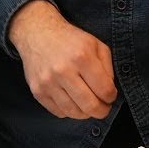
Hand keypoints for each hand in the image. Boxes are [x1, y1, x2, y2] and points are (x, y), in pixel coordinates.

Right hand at [8, 0, 115, 118]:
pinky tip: (72, 101)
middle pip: (90, 106)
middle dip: (102, 111)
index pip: (105, 90)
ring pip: (74, 113)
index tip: (110, 95)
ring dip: (85, 113)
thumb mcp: (96, 45)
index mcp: (82, 57)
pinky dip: (69, 111)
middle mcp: (63, 71)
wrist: (37, 33)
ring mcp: (48, 83)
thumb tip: (109, 92)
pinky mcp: (38, 91)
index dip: (111, 97)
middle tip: (103, 108)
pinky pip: (59, 112)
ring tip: (88, 105)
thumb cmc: (70, 40)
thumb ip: (108, 68)